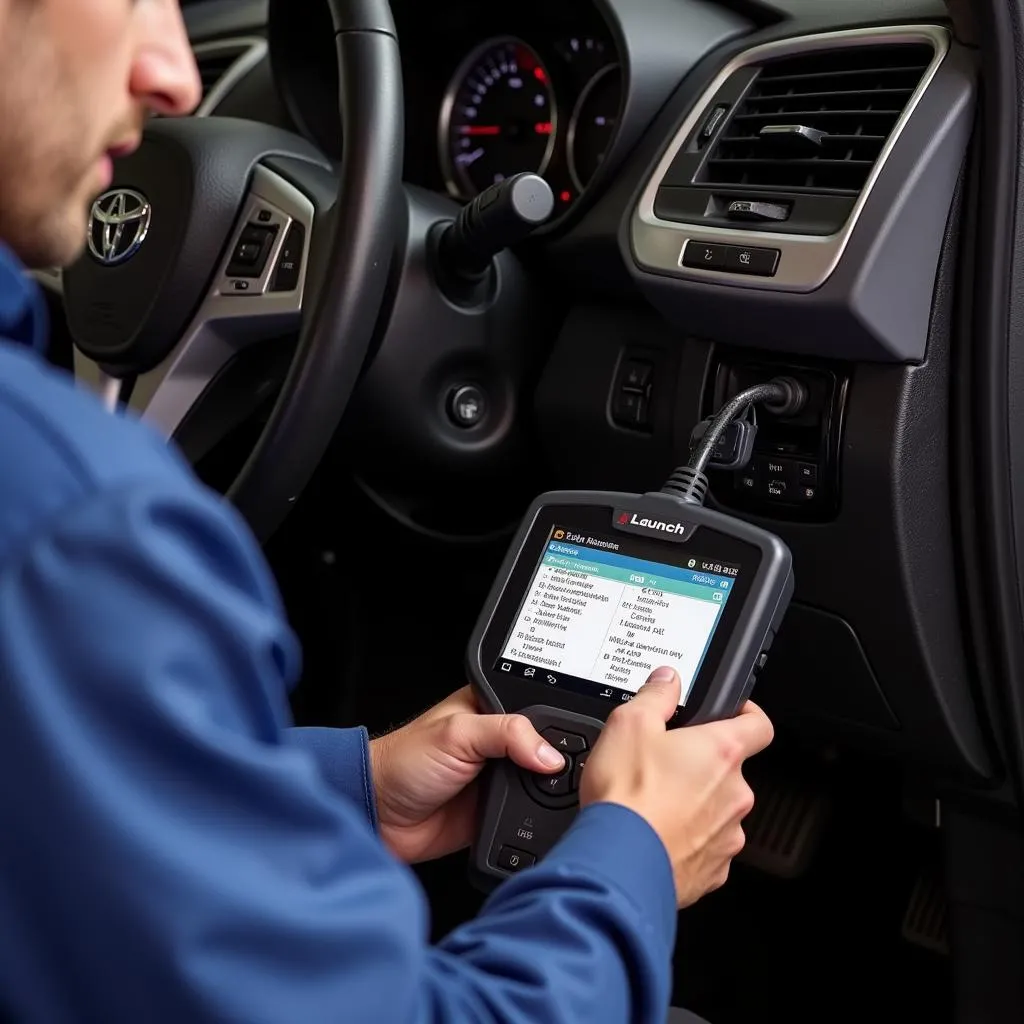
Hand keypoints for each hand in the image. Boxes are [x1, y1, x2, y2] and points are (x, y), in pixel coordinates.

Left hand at [369, 687, 564, 862]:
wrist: (380, 815)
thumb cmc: (403, 761)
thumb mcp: (458, 732)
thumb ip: (507, 733)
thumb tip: (550, 755)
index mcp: (491, 710)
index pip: (538, 712)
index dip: (556, 727)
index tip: (568, 747)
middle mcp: (499, 743)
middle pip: (545, 751)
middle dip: (554, 766)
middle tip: (556, 777)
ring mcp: (499, 779)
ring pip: (541, 787)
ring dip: (545, 796)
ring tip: (542, 797)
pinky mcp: (497, 812)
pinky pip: (527, 817)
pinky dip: (533, 821)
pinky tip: (532, 819)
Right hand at [581, 666, 772, 907]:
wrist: (619, 865)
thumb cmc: (627, 797)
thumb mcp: (629, 725)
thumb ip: (656, 696)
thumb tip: (668, 680)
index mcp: (721, 752)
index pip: (759, 725)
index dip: (746, 714)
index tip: (731, 714)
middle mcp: (735, 794)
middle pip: (730, 770)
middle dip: (701, 766)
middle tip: (663, 765)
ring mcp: (728, 835)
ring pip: (718, 810)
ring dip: (694, 805)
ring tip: (653, 804)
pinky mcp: (713, 870)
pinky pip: (706, 847)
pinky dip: (686, 840)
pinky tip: (656, 834)